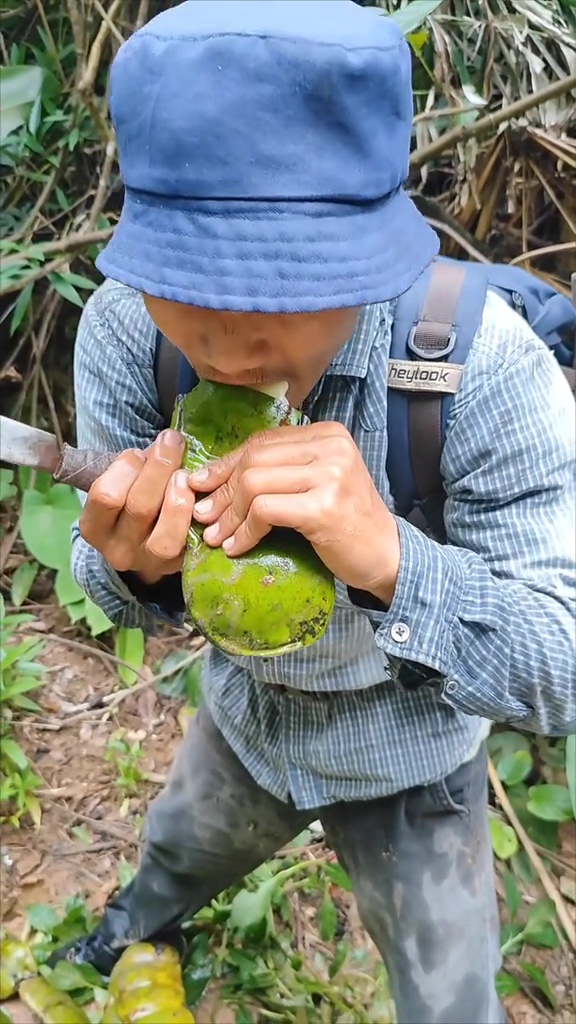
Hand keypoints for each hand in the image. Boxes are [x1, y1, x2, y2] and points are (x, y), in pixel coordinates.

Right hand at [79, 430, 194, 583]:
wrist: (141, 545)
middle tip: (172, 442)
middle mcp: (118, 550)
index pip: (105, 495)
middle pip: (140, 508)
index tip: (139, 451)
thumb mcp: (119, 484)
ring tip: (185, 475)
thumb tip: (164, 442)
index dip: (126, 467)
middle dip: (159, 468)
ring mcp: (148, 563)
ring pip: (166, 536)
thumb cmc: (130, 500)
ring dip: (179, 499)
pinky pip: (190, 544)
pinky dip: (197, 517)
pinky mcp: (177, 567)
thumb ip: (133, 466)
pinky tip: (202, 495)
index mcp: (95, 527)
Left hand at [190, 422, 399, 601]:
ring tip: (215, 536)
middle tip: (203, 516)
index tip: (201, 485)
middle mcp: (330, 446)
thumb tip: (216, 477)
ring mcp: (329, 474)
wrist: (385, 554)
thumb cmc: (347, 523)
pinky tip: (237, 547)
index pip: (262, 442)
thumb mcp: (316, 484)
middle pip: (253, 459)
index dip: (225, 464)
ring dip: (228, 514)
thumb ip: (280, 471)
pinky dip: (245, 531)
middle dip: (221, 490)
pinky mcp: (323, 506)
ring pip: (254, 483)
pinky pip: (265, 511)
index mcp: (326, 434)